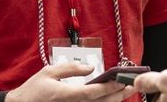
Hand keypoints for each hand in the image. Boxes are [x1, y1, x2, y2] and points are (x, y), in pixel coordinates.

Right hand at [5, 63, 134, 101]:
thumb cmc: (34, 90)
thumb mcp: (48, 72)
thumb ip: (70, 68)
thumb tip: (90, 67)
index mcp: (66, 95)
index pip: (93, 92)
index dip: (110, 87)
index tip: (122, 80)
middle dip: (119, 94)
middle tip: (132, 84)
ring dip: (114, 100)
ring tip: (126, 91)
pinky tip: (111, 99)